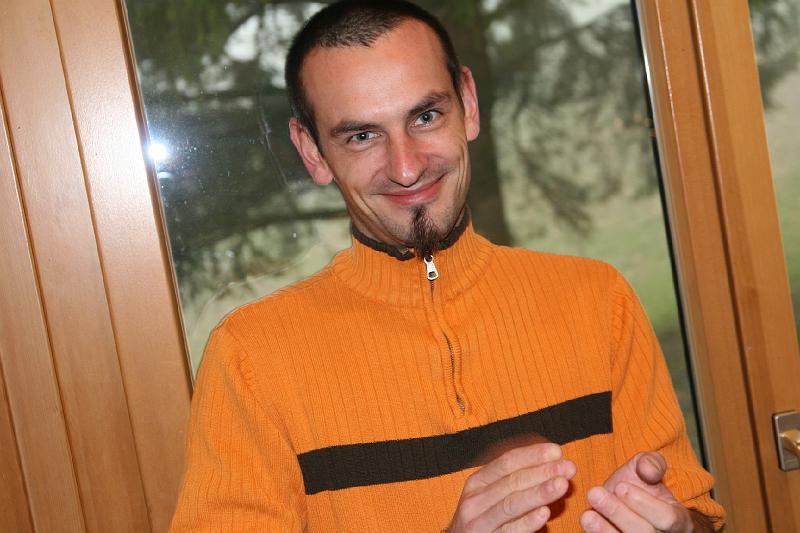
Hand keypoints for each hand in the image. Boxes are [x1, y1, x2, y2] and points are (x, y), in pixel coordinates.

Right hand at [448, 443, 575, 531]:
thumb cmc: (484, 519)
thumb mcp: (490, 495)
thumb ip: (514, 479)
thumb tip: (548, 458)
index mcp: (477, 482)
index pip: (506, 462)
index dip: (532, 455)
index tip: (556, 451)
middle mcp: (475, 500)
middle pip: (511, 481)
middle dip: (542, 472)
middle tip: (567, 467)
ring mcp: (479, 523)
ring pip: (511, 504)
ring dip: (539, 493)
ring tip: (562, 484)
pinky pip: (510, 531)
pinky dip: (527, 522)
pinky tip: (544, 514)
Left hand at [580, 452, 700, 531]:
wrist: (629, 502)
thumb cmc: (643, 486)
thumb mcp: (649, 468)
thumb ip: (652, 463)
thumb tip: (648, 470)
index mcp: (679, 521)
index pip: (667, 518)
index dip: (644, 504)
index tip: (621, 486)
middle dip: (618, 513)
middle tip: (595, 493)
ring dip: (604, 530)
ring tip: (587, 515)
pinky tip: (587, 522)